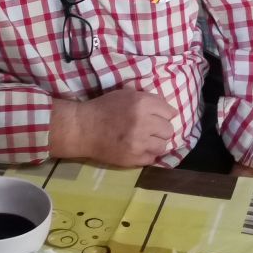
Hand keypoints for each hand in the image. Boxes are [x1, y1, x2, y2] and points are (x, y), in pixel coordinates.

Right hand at [50, 87, 178, 166]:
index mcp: (142, 104)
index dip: (164, 114)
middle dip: (161, 129)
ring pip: (163, 145)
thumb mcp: (126, 94)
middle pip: (169, 130)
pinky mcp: (133, 158)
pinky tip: (138, 149)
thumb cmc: (104, 108)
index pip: (170, 112)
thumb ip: (148, 99)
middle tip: (151, 129)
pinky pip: (152, 158)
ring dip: (156, 143)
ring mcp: (139, 143)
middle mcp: (144, 123)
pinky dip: (147, 154)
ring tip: (145, 140)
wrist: (83, 128)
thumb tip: (168, 109)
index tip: (158, 117)